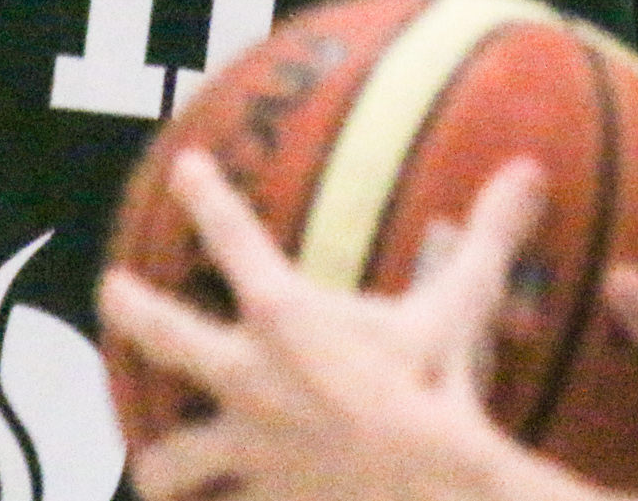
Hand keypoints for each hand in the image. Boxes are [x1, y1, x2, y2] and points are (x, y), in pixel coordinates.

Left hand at [100, 148, 550, 500]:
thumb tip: (528, 172)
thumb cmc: (438, 393)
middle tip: (110, 291)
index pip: (233, 239)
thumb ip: (485, 238)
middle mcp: (246, 378)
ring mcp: (247, 451)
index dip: (206, 198)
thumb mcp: (459, 309)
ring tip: (155, 471)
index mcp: (285, 318)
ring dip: (164, 463)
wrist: (426, 492)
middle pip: (165, 336)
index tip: (184, 168)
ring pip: (173, 460)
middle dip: (131, 312)